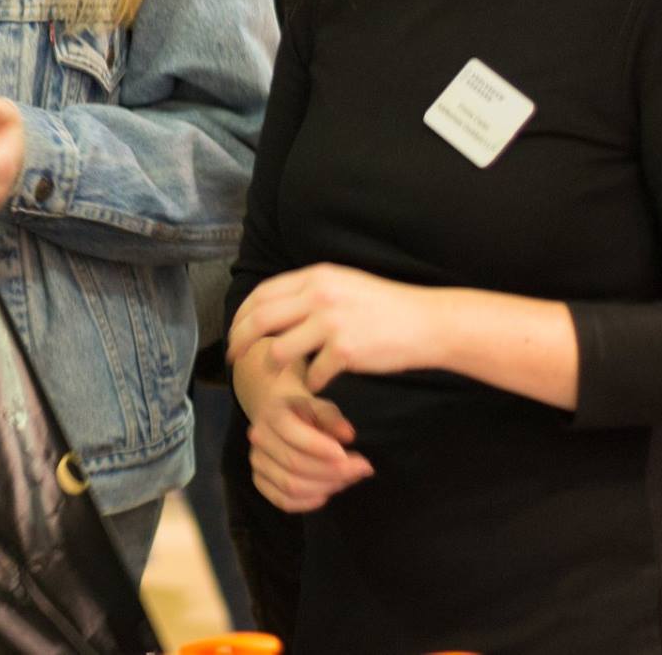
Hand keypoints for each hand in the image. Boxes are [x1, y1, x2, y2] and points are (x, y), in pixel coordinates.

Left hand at [228, 263, 439, 393]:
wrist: (427, 322)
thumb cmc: (384, 307)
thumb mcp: (343, 284)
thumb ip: (310, 291)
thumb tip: (273, 306)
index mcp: (316, 277)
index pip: (262, 294)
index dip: (241, 316)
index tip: (235, 332)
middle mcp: (319, 296)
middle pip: (261, 320)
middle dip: (240, 340)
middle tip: (234, 357)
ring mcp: (332, 323)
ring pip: (280, 350)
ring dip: (273, 366)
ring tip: (276, 374)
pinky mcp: (346, 351)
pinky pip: (314, 374)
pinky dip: (313, 383)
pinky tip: (318, 384)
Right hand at [236, 355, 373, 513]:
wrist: (278, 418)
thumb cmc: (305, 413)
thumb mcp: (321, 407)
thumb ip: (334, 418)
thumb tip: (348, 435)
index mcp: (273, 415)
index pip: (292, 434)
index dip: (320, 447)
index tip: (347, 454)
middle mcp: (260, 439)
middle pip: (294, 464)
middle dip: (332, 471)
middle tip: (362, 468)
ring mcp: (257, 463)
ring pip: (290, 486)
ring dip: (325, 487)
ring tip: (346, 480)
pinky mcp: (260, 482)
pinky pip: (283, 501)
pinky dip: (308, 503)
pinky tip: (326, 494)